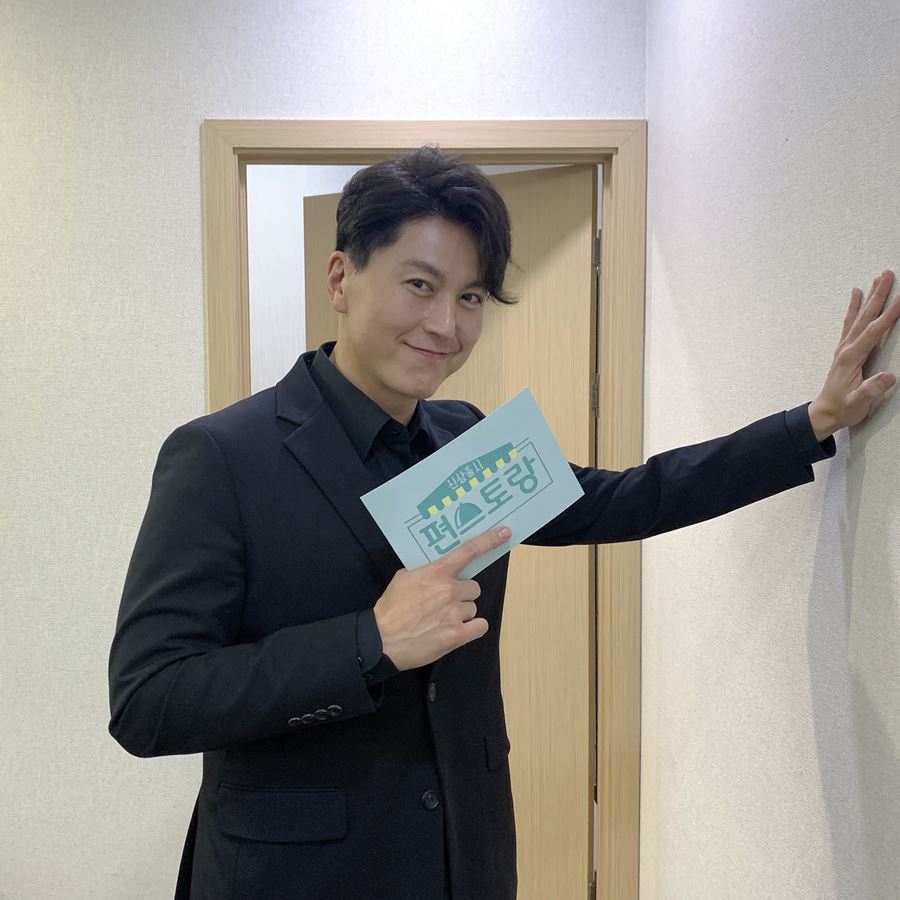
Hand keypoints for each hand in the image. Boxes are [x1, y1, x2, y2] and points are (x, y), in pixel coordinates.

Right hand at [373, 526, 510, 670]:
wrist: (382, 640)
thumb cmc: (390, 608)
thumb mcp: (403, 578)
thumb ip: (424, 572)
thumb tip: (436, 572)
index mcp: (436, 572)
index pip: (468, 551)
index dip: (489, 540)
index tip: (505, 532)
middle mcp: (449, 590)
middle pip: (474, 588)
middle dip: (462, 595)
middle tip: (444, 603)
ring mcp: (454, 613)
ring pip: (473, 608)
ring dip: (462, 613)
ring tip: (442, 620)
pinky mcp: (457, 635)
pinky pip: (480, 626)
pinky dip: (471, 629)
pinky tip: (457, 631)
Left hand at [809, 270, 899, 440]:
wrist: (824, 413)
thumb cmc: (843, 408)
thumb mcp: (859, 403)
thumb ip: (872, 389)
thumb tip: (889, 377)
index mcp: (851, 357)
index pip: (873, 332)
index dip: (888, 316)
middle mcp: (846, 348)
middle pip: (865, 317)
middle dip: (878, 295)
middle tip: (887, 274)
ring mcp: (844, 347)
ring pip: (858, 316)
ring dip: (869, 297)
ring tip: (877, 278)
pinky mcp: (844, 349)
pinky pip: (850, 323)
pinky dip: (854, 307)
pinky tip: (856, 294)